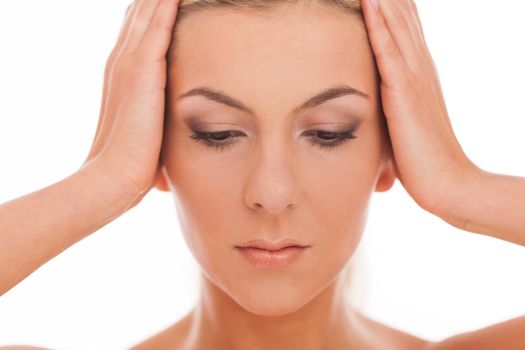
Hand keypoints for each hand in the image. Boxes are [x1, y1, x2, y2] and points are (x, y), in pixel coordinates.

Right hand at [83, 0, 179, 198]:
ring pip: (148, 12)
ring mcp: (130, 63)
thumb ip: (152, 117)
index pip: (138, 28)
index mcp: (122, 72)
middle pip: (141, 12)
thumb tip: (163, 130)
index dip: (153, 9)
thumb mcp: (144, 129)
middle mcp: (122, 60)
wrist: (113, 176)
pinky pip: (158, 27)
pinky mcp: (143, 72)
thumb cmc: (132, 160)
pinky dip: (168, 6)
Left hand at [361, 0, 478, 212]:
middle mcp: (420, 68)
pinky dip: (379, 24)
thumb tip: (381, 108)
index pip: (405, 28)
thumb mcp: (406, 124)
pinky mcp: (404, 93)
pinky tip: (370, 2)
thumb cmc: (423, 159)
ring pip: (396, 25)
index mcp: (419, 74)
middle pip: (402, 17)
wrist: (448, 184)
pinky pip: (388, 51)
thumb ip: (395, 108)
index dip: (392, 3)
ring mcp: (414, 78)